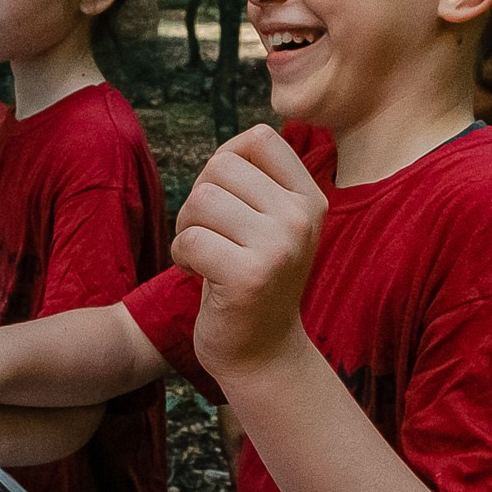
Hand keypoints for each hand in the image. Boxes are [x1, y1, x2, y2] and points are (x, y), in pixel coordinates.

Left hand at [172, 125, 323, 380]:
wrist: (263, 353)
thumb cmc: (253, 279)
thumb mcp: (271, 225)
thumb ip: (256, 182)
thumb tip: (230, 147)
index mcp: (309, 198)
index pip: (259, 138)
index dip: (226, 159)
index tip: (225, 199)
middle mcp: (301, 218)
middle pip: (221, 166)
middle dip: (198, 197)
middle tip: (207, 233)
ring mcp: (279, 246)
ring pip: (201, 200)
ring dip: (186, 227)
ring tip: (202, 254)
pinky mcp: (248, 276)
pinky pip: (190, 239)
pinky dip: (181, 255)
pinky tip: (196, 274)